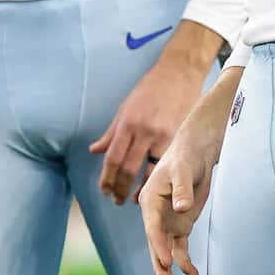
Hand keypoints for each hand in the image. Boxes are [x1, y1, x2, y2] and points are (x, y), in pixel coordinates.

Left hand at [91, 42, 211, 204]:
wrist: (179, 73)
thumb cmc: (150, 89)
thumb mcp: (125, 107)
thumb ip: (111, 132)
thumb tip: (94, 150)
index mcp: (128, 123)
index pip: (113, 158)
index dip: (106, 178)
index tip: (104, 190)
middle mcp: (144, 131)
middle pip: (128, 168)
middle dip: (120, 188)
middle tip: (116, 200)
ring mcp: (164, 135)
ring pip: (150, 171)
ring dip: (141, 190)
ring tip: (134, 201)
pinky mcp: (180, 137)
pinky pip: (167, 164)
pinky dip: (159, 179)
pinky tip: (156, 188)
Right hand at [140, 119, 224, 274]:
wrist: (196, 153)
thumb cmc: (186, 157)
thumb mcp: (184, 170)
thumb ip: (182, 190)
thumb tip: (181, 209)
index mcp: (150, 200)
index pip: (152, 228)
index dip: (159, 245)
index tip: (166, 261)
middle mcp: (155, 214)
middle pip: (155, 243)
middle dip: (159, 264)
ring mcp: (168, 221)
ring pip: (166, 249)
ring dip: (168, 267)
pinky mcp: (181, 225)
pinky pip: (181, 247)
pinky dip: (184, 261)